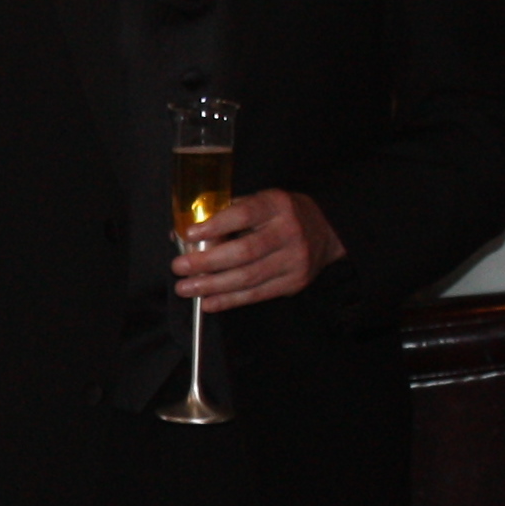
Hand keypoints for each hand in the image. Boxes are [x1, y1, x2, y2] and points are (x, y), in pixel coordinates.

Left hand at [173, 188, 343, 312]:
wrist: (325, 229)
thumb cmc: (278, 215)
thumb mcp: (257, 203)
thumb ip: (223, 216)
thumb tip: (182, 235)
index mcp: (276, 205)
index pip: (243, 214)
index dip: (215, 226)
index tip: (190, 235)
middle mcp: (288, 232)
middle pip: (244, 251)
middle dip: (207, 262)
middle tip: (179, 267)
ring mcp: (294, 259)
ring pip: (249, 277)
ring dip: (213, 286)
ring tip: (186, 288)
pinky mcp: (295, 282)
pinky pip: (257, 294)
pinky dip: (230, 300)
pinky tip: (208, 302)